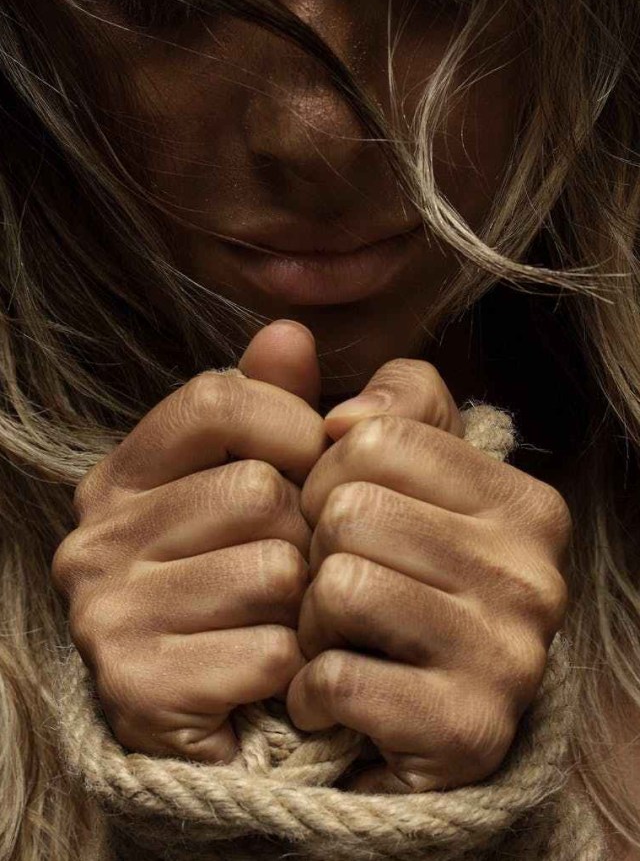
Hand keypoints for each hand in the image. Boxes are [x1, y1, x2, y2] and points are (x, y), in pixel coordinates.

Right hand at [51, 321, 327, 764]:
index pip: (217, 397)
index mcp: (123, 474)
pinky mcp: (137, 688)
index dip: (291, 424)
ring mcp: (105, 614)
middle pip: (258, 491)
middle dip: (302, 535)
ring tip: (275, 619)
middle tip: (286, 571)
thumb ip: (283, 403)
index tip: (312, 466)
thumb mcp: (272, 477)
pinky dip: (292, 667)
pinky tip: (263, 673)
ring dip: (301, 604)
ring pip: (273, 571)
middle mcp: (94, 536)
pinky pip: (271, 652)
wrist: (227, 709)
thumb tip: (289, 331)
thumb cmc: (257, 578)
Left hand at [286, 358, 570, 792]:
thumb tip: (334, 396)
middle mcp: (535, 574)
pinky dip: (310, 690)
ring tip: (334, 642)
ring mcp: (511, 658)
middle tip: (333, 591)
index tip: (339, 518)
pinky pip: (336, 677)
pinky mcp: (468, 732)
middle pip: (351, 509)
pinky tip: (334, 699)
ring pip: (340, 585)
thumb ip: (374, 407)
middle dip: (315, 552)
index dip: (326, 477)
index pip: (373, 437)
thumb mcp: (395, 488)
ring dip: (309, 623)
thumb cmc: (393, 589)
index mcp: (522, 502)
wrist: (406, 732)